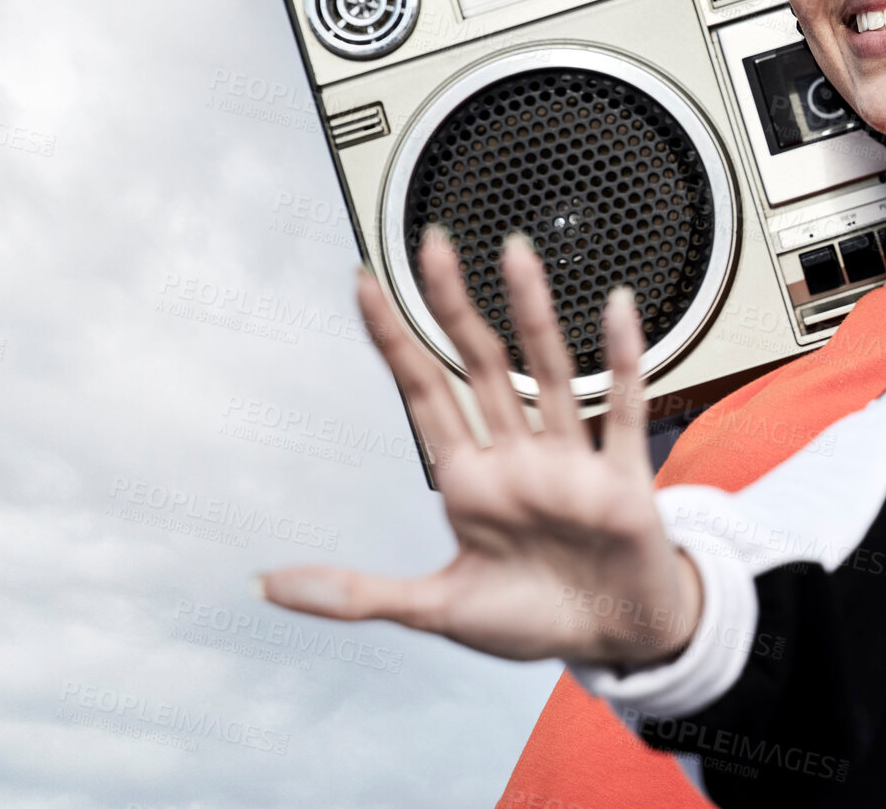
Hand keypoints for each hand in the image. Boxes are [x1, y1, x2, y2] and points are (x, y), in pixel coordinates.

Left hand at [256, 226, 702, 669]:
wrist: (616, 640)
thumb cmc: (533, 619)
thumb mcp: (435, 609)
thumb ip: (354, 595)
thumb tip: (263, 584)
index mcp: (470, 483)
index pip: (422, 393)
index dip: (392, 339)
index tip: (363, 285)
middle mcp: (518, 458)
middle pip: (480, 364)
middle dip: (454, 305)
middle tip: (433, 246)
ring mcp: (568, 461)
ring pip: (548, 370)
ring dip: (532, 313)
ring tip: (515, 255)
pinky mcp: (619, 476)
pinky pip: (622, 406)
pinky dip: (622, 358)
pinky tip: (615, 308)